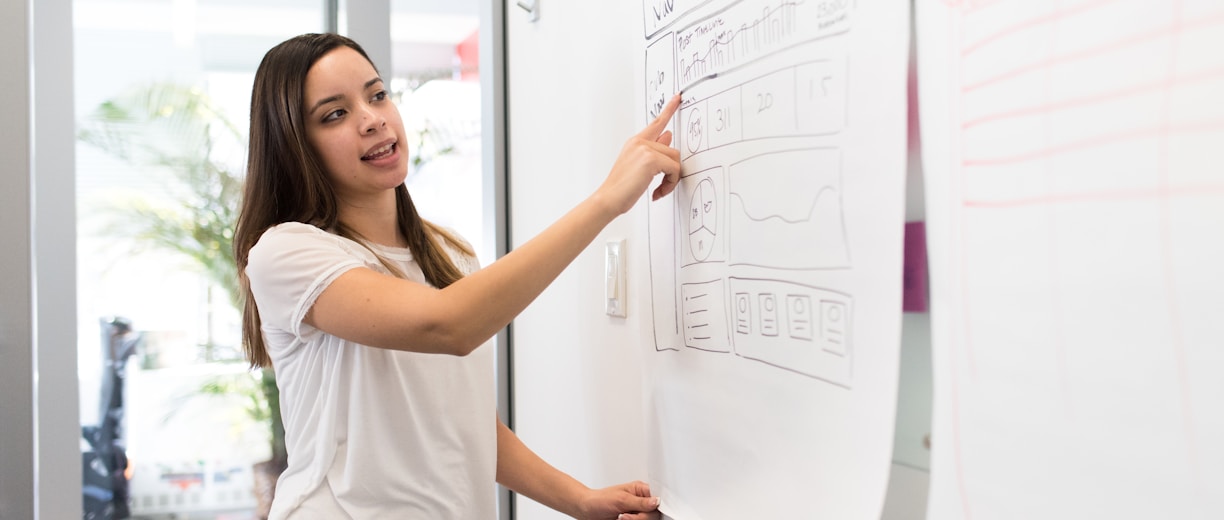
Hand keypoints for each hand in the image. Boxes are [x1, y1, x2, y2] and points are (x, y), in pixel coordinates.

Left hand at [576, 480, 661, 519]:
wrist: (586, 511)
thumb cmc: (599, 500)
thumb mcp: (621, 499)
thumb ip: (640, 502)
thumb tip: (657, 501)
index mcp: (640, 490)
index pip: (657, 497)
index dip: (657, 505)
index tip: (650, 510)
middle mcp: (640, 502)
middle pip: (654, 513)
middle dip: (641, 517)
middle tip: (626, 516)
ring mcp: (637, 513)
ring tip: (622, 518)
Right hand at [595, 94, 682, 215]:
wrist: (608, 198)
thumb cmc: (621, 187)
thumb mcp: (639, 166)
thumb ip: (654, 150)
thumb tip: (668, 137)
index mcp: (635, 142)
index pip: (656, 123)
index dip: (669, 109)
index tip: (678, 98)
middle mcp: (639, 142)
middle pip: (673, 150)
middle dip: (672, 171)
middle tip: (663, 186)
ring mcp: (644, 148)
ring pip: (675, 160)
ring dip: (671, 179)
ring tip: (659, 190)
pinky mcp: (650, 159)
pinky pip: (674, 169)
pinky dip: (670, 183)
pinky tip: (657, 192)